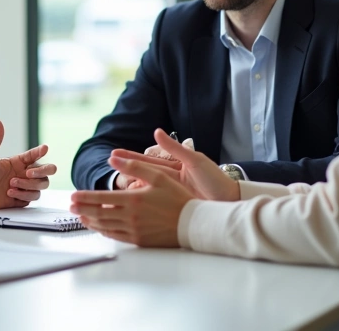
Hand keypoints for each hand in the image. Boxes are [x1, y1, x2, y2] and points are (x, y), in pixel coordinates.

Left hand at [0, 120, 56, 212]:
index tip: (44, 148)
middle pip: (47, 171)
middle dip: (42, 171)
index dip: (41, 151)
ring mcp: (25, 186)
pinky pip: (33, 197)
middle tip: (29, 173)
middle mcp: (24, 173)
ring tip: (11, 185)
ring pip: (42, 185)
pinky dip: (23, 195)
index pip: (35, 154)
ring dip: (28, 185)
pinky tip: (10, 193)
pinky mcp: (23, 199)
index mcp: (18, 162)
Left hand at [70, 158, 194, 246]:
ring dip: (90, 221)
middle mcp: (130, 216)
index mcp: (133, 199)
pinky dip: (104, 231)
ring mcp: (134, 230)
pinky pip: (115, 236)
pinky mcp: (139, 240)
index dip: (85, 197)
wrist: (193, 223)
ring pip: (105, 226)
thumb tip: (114, 158)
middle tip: (70, 206)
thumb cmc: (178, 198)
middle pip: (99, 213)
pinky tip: (99, 227)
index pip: (101, 198)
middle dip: (82, 209)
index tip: (73, 195)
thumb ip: (135, 167)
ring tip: (80, 216)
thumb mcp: (158, 176)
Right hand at [120, 130, 240, 201]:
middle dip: (125, 169)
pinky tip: (129, 200)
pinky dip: (140, 200)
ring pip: (145, 188)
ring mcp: (170, 194)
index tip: (114, 154)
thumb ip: (175, 148)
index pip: (148, 161)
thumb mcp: (195, 160)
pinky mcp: (172, 206)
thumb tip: (156, 132)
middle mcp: (170, 180)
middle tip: (109, 164)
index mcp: (175, 168)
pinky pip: (152, 202)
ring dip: (130, 185)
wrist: (230, 201)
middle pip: (143, 174)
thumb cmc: (216, 179)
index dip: (131, 158)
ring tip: (116, 184)